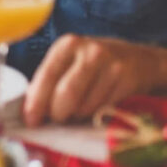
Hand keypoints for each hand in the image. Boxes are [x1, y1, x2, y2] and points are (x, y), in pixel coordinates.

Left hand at [24, 34, 161, 125]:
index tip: (30, 121)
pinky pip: (104, 109)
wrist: (138, 60)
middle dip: (57, 113)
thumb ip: (49, 81)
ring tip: (76, 112)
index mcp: (67, 45)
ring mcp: (112, 66)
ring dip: (76, 117)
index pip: (47, 75)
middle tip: (55, 120)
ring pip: (86, 105)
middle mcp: (90, 52)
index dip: (36, 101)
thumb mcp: (68, 63)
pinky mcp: (128, 81)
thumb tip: (28, 110)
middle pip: (67, 93)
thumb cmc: (92, 64)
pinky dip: (94, 116)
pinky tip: (93, 109)